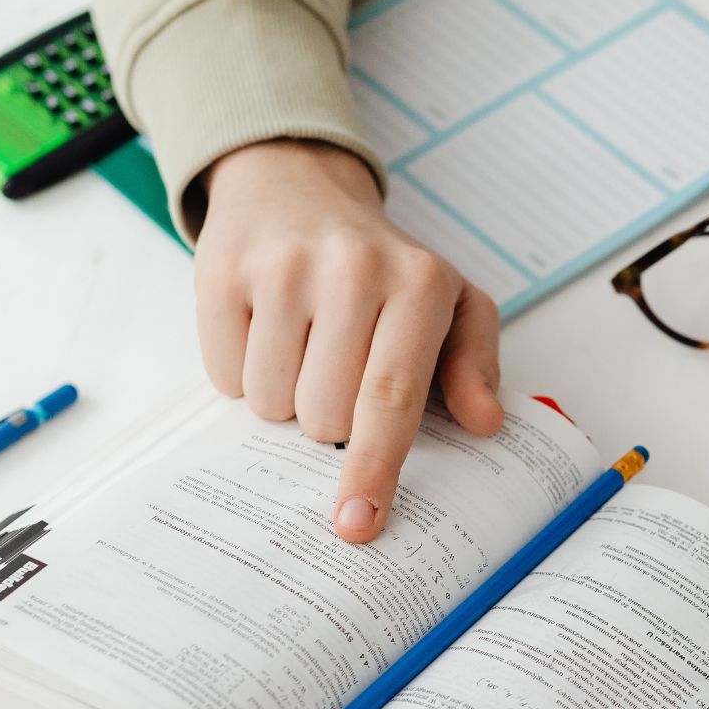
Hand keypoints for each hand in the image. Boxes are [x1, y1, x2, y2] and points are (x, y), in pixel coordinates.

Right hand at [195, 140, 502, 541]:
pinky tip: (265, 330)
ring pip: (271, 403)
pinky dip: (242, 371)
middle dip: (329, 421)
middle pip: (325, 416)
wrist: (297, 185)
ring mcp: (282, 268)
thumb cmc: (383, 266)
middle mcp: (352, 270)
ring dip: (285, 398)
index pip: (392, 398)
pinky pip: (224, 377)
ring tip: (304, 345)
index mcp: (418, 284)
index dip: (374, 468)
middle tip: (339, 372)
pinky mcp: (223, 272)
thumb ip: (475, 365)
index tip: (358, 522)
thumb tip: (485, 422)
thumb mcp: (451, 302)